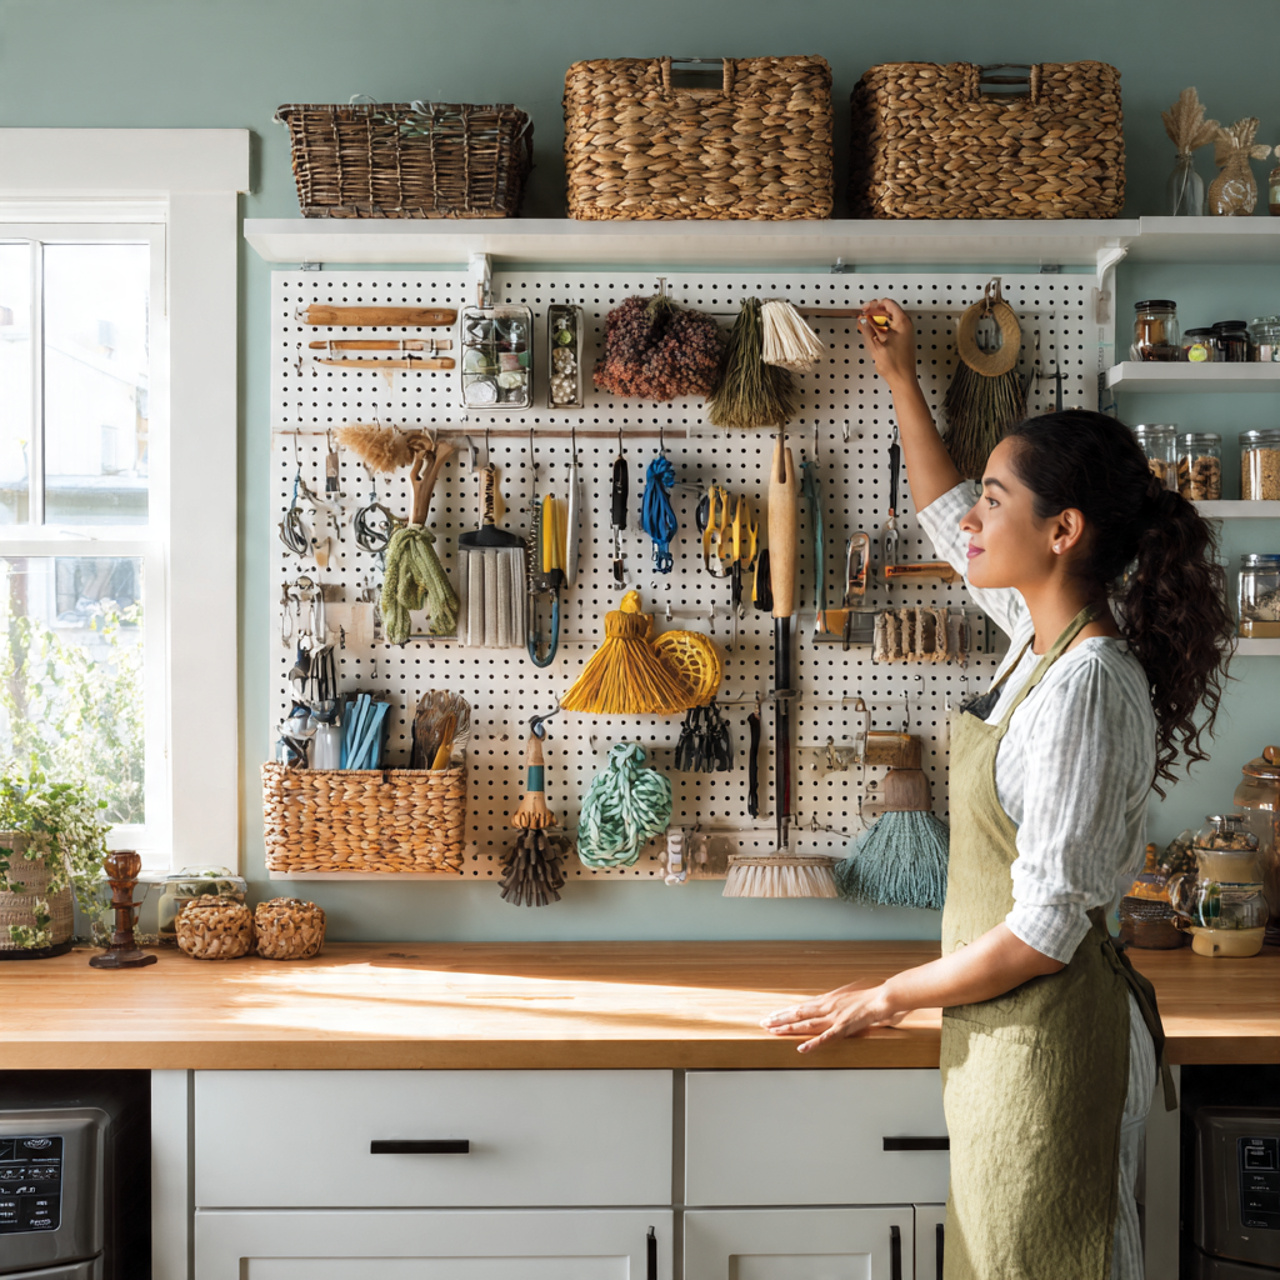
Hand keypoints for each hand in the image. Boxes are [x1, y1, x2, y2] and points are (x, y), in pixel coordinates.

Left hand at [760, 981, 906, 1053]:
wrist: (884, 996)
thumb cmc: (869, 998)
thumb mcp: (848, 999)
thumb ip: (837, 1005)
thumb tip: (827, 1008)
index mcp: (827, 1001)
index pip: (801, 1007)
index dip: (785, 1012)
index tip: (771, 1015)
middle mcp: (827, 1007)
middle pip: (798, 1014)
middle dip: (779, 1018)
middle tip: (762, 1023)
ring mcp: (834, 1017)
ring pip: (806, 1024)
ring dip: (788, 1028)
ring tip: (772, 1031)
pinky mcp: (844, 1027)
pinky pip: (826, 1037)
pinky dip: (813, 1044)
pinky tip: (801, 1049)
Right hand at [858, 298, 917, 388]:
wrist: (902, 379)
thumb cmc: (895, 365)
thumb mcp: (876, 345)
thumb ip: (868, 329)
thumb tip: (863, 320)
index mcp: (902, 322)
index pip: (888, 304)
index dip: (874, 304)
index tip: (865, 308)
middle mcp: (905, 325)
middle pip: (888, 310)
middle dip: (874, 311)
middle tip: (864, 314)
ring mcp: (904, 333)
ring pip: (888, 319)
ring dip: (876, 320)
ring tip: (865, 323)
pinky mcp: (901, 340)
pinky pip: (889, 328)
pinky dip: (880, 328)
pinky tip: (872, 333)